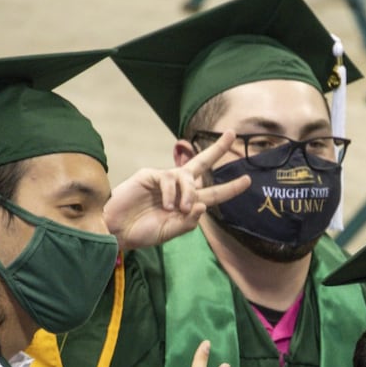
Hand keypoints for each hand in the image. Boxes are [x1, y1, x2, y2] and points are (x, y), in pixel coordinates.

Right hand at [106, 131, 252, 251]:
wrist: (117, 230)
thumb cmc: (142, 232)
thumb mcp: (170, 232)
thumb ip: (188, 222)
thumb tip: (204, 204)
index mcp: (187, 203)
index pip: (213, 193)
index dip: (230, 188)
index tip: (248, 180)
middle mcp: (178, 189)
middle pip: (202, 164)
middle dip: (217, 149)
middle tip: (232, 134)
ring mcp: (164, 180)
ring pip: (188, 177)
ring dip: (188, 193)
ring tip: (180, 208)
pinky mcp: (150, 175)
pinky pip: (169, 179)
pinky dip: (170, 194)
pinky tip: (164, 206)